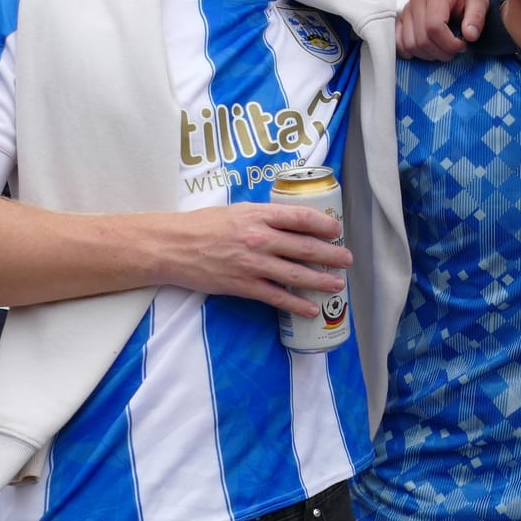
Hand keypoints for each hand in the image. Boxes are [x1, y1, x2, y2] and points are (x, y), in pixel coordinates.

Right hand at [164, 202, 353, 316]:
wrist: (172, 246)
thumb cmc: (203, 225)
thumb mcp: (237, 210)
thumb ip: (264, 216)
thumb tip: (291, 221)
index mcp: (258, 215)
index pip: (300, 217)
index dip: (324, 224)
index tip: (337, 230)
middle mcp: (259, 238)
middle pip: (305, 247)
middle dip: (331, 255)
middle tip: (347, 259)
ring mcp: (252, 264)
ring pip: (295, 274)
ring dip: (321, 281)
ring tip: (338, 285)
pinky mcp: (243, 285)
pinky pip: (276, 297)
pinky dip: (296, 304)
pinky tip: (310, 309)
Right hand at [397, 0, 486, 60]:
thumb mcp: (480, 0)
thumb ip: (477, 17)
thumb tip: (470, 36)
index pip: (434, 27)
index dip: (449, 44)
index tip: (463, 45)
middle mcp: (416, 0)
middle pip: (422, 40)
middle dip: (442, 52)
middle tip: (456, 49)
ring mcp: (406, 10)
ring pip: (410, 45)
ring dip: (429, 55)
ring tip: (444, 49)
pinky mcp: (401, 20)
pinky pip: (399, 44)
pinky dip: (414, 53)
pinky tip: (429, 50)